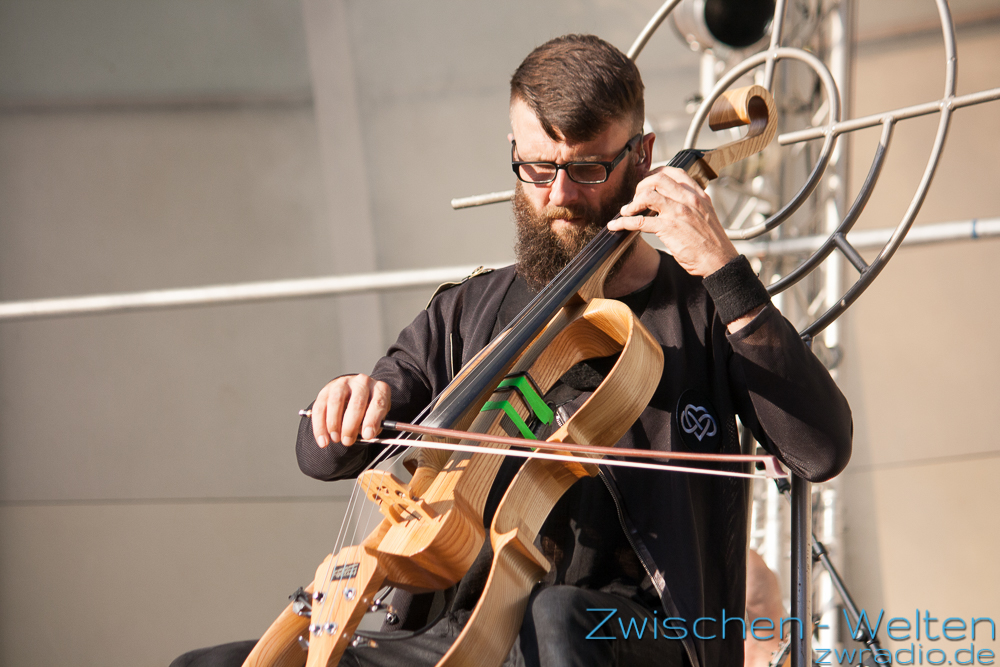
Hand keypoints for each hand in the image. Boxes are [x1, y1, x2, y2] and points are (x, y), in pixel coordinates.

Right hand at [311, 374, 390, 447]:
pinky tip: (323, 440)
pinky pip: (320, 408)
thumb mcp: (377, 417)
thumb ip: (374, 426)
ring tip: (335, 439)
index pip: (378, 403)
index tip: (367, 435)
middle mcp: (362, 382)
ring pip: (336, 402)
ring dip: (334, 424)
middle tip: (347, 441)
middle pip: (356, 403)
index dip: (372, 420)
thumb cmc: (369, 410)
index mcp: (380, 389)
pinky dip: (320, 427)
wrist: (355, 395)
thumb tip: (366, 436)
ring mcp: (343, 384)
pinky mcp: (326, 390)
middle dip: (351, 426)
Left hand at [610, 166, 737, 276]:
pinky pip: (639, 221)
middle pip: (657, 179)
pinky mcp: (668, 228)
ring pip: (647, 196)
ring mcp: (677, 212)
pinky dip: (623, 222)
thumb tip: (674, 201)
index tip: (646, 182)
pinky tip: (616, 226)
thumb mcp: (706, 215)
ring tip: (627, 212)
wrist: (719, 260)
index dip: (656, 174)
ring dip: (632, 203)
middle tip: (636, 198)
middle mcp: (688, 199)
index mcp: (698, 195)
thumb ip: (692, 204)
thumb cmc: (712, 242)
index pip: (674, 173)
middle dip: (641, 186)